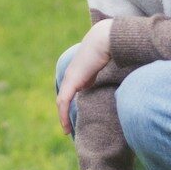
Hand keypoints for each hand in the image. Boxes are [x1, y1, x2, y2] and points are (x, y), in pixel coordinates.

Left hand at [56, 19, 113, 135]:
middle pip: (63, 97)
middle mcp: (70, 74)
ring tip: (66, 130)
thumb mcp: (103, 64)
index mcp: (77, 71)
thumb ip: (101, 73)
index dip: (69, 104)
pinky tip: (66, 124)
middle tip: (67, 128)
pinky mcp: (72, 80)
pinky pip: (64, 101)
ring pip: (61, 101)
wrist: (105, 39)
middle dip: (64, 113)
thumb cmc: (109, 48)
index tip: (73, 115)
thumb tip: (103, 82)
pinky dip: (63, 114)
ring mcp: (70, 76)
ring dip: (63, 116)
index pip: (69, 90)